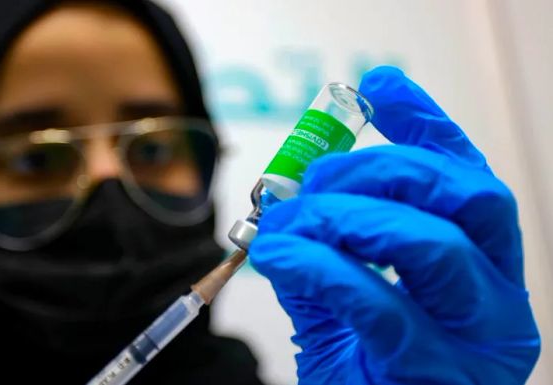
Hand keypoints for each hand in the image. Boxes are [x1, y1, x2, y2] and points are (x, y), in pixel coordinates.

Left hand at [249, 66, 539, 383]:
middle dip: (378, 168)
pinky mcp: (434, 376)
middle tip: (313, 179)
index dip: (427, 124)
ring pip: (435, 243)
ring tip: (293, 221)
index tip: (377, 87)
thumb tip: (287, 195)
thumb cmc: (363, 378)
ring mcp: (474, 343)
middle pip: (466, 196)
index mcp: (484, 274)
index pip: (469, 179)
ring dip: (348, 215)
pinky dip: (320, 266)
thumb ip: (326, 251)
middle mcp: (496, 303)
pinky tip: (280, 256)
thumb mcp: (345, 306)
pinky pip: (379, 303)